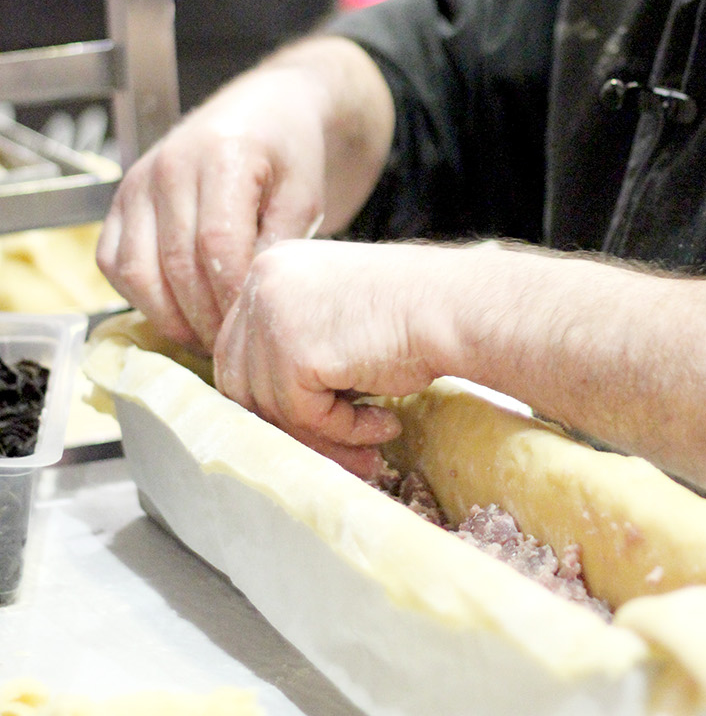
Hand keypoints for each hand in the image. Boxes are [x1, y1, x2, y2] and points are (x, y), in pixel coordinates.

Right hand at [97, 39, 393, 350]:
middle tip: (232, 345)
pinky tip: (177, 312)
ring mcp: (137, 182)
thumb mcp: (305, 195)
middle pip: (174, 264)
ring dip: (170, 315)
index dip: (231, 296)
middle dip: (205, 316)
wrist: (266, 111)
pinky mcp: (121, 199)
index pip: (216, 244)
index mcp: (221, 156)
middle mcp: (168, 166)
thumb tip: (250, 303)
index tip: (251, 326)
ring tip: (207, 337)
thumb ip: (279, 245)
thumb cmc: (291, 154)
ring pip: (135, 270)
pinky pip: (112, 262)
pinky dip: (139, 297)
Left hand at [213, 239, 444, 476]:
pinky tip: (384, 422)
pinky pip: (303, 417)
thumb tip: (264, 408)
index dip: (269, 393)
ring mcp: (273, 314)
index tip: (308, 422)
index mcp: (271, 266)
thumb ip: (295, 340)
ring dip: (322, 435)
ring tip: (369, 443)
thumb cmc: (416, 311)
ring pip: (271, 407)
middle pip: (242, 380)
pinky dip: (343, 432)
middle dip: (288, 424)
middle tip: (336, 449)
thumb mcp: (337, 313)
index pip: (239, 347)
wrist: (457, 307)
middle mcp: (262, 282)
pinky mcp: (292, 352)